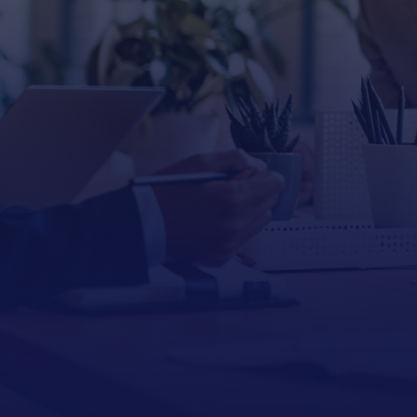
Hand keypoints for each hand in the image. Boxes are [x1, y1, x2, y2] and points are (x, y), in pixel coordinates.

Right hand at [152, 150, 282, 265]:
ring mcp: (230, 244)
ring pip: (260, 221)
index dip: (262, 175)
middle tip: (229, 186)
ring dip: (249, 210)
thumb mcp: (197, 163)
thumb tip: (260, 166)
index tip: (244, 174)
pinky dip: (236, 227)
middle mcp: (236, 225)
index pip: (275, 184)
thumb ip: (234, 159)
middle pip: (270, 203)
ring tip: (221, 204)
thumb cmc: (165, 192)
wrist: (140, 225)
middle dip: (256, 191)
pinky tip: (213, 221)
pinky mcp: (222, 257)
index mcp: (233, 200)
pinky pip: (243, 238)